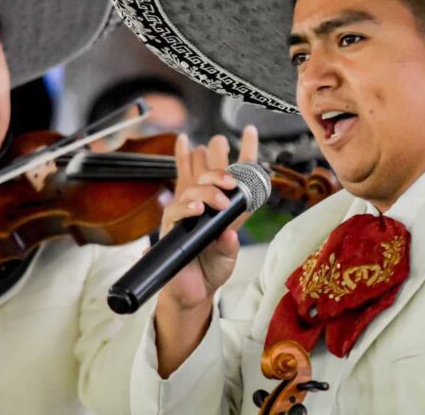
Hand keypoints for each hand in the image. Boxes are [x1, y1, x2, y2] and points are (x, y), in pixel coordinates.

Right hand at [154, 126, 257, 376]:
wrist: (192, 292)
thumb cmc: (212, 270)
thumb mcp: (228, 257)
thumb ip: (230, 245)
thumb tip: (229, 233)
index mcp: (226, 208)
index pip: (236, 175)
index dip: (244, 152)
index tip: (250, 131)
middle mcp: (207, 205)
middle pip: (211, 171)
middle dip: (220, 162)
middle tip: (230, 177)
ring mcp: (188, 211)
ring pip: (196, 185)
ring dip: (209, 185)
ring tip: (220, 195)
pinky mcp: (173, 224)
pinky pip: (176, 206)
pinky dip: (187, 203)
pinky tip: (196, 204)